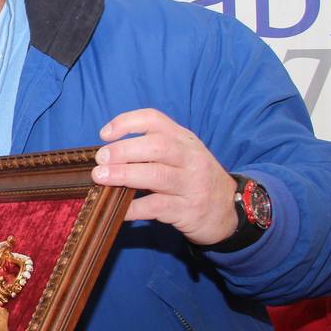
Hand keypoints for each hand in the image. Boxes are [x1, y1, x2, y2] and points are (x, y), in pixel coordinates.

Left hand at [92, 108, 237, 245]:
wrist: (230, 210)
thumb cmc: (194, 180)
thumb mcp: (182, 156)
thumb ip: (152, 149)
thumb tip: (107, 153)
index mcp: (184, 140)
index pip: (155, 119)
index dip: (126, 122)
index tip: (104, 134)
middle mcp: (190, 158)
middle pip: (157, 146)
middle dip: (124, 150)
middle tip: (100, 159)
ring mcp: (191, 185)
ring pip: (157, 175)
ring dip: (125, 175)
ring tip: (101, 178)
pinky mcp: (188, 210)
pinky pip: (157, 207)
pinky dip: (133, 208)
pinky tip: (117, 209)